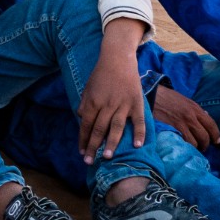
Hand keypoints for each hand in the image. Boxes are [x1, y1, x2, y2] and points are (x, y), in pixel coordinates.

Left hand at [78, 19, 147, 161]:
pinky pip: (138, 120)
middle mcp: (107, 104)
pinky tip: (137, 145)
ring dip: (111, 144)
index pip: (85, 125)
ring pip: (116, 128)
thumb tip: (80, 120)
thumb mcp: (87, 88)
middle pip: (99, 130)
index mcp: (92, 101)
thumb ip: (84, 104)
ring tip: (107, 158)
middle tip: (89, 162)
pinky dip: (139, 133)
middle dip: (93, 147)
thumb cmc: (101, 74)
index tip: (82, 153)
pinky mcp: (136, 102)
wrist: (118, 58)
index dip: (83, 140)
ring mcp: (122, 104)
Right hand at [152, 84, 219, 149]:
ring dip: (196, 148)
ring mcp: (183, 123)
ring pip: (196, 141)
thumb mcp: (184, 101)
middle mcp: (192, 116)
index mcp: (195, 108)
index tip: (216, 141)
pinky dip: (187, 147)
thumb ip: (194, 110)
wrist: (152, 95)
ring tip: (193, 149)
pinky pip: (185, 142)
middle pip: (205, 135)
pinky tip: (184, 147)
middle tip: (203, 148)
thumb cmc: (167, 98)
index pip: (211, 124)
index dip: (216, 134)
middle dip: (206, 144)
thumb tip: (205, 117)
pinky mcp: (174, 128)